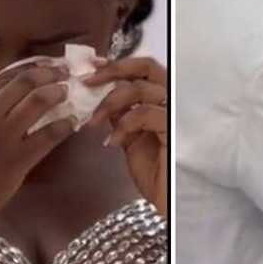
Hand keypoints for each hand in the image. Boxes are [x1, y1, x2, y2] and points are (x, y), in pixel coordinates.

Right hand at [0, 63, 74, 229]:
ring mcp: (0, 137)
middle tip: (64, 73)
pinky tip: (71, 122)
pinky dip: (65, 124)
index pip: (4, 75)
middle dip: (49, 73)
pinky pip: (50, 133)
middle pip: (24, 81)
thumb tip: (15, 88)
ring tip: (67, 92)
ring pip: (39, 100)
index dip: (30, 67)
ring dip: (58, 92)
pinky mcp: (17, 159)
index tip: (45, 65)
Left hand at [83, 56, 167, 216]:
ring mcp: (176, 112)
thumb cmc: (154, 171)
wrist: (168, 200)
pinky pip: (144, 114)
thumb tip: (99, 98)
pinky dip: (122, 125)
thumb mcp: (130, 138)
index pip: (143, 67)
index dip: (116, 64)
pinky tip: (111, 142)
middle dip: (112, 70)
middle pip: (146, 66)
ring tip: (92, 122)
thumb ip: (120, 115)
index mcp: (162, 98)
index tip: (92, 66)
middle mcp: (172, 99)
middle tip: (86, 82)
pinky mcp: (174, 128)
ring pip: (139, 89)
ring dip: (109, 103)